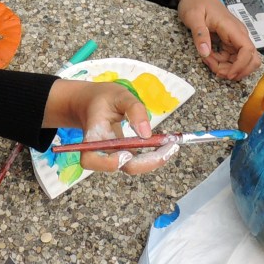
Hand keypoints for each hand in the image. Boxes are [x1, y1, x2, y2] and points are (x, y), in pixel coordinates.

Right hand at [44, 80, 170, 175]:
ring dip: (154, 160)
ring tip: (172, 145)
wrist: (93, 103)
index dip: (108, 163)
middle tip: (170, 147)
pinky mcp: (123, 155)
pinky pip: (138, 161)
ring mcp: (112, 155)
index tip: (127, 153)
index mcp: (93, 136)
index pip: (91, 159)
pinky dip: (153, 156)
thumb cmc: (104, 98)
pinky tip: (167, 145)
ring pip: (132, 167)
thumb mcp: (119, 95)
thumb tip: (146, 133)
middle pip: (119, 167)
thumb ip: (134, 109)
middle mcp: (100, 151)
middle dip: (146, 162)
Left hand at [177, 0, 262, 80]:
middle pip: (251, 59)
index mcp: (232, 27)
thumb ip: (199, 34)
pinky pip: (231, 58)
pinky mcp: (230, 42)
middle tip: (216, 70)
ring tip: (209, 61)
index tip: (228, 74)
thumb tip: (205, 52)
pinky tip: (209, 57)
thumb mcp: (193, 17)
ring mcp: (235, 39)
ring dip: (227, 68)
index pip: (247, 50)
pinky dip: (222, 63)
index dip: (241, 66)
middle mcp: (238, 34)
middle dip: (236, 70)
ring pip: (241, 61)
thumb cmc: (196, 2)